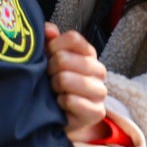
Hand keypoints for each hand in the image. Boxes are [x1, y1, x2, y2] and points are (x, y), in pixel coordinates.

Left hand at [45, 24, 109, 139]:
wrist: (59, 116)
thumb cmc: (54, 81)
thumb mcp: (49, 57)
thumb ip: (49, 39)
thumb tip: (49, 30)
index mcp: (88, 53)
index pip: (73, 38)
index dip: (53, 45)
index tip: (47, 54)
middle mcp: (98, 70)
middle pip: (65, 58)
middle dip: (50, 68)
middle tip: (49, 76)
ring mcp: (100, 91)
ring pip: (66, 79)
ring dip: (54, 85)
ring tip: (54, 90)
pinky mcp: (97, 112)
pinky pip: (71, 101)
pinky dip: (60, 102)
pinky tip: (60, 104)